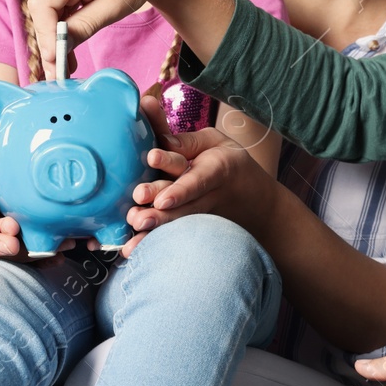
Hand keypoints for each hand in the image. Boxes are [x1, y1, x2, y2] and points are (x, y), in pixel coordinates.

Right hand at [27, 0, 181, 78]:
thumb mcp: (115, 8)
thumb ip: (83, 27)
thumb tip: (57, 50)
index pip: (44, 4)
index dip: (45, 34)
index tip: (54, 60)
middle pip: (42, 10)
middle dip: (49, 42)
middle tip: (59, 74)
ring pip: (45, 10)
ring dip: (54, 37)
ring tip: (66, 64)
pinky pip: (52, 4)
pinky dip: (59, 25)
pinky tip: (68, 45)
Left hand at [118, 96, 276, 255]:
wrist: (254, 202)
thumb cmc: (228, 163)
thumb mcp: (217, 142)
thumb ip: (186, 139)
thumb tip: (158, 135)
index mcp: (216, 169)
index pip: (196, 178)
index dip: (179, 185)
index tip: (158, 183)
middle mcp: (205, 195)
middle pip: (182, 203)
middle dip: (159, 206)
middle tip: (137, 209)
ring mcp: (197, 215)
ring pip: (175, 222)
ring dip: (153, 226)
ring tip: (134, 226)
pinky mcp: (190, 227)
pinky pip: (170, 236)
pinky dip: (151, 243)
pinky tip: (130, 249)